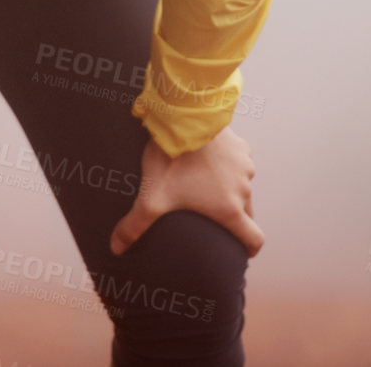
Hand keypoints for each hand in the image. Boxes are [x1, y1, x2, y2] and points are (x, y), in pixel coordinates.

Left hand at [108, 125, 263, 257]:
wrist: (184, 117)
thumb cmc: (170, 160)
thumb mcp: (150, 196)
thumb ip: (134, 225)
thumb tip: (116, 249)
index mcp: (229, 208)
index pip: (254, 239)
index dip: (249, 249)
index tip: (241, 252)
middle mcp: (244, 189)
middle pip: (247, 213)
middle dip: (233, 218)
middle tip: (211, 216)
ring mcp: (245, 166)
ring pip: (243, 186)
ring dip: (230, 189)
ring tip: (205, 186)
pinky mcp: (241, 146)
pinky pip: (239, 163)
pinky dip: (229, 167)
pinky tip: (208, 161)